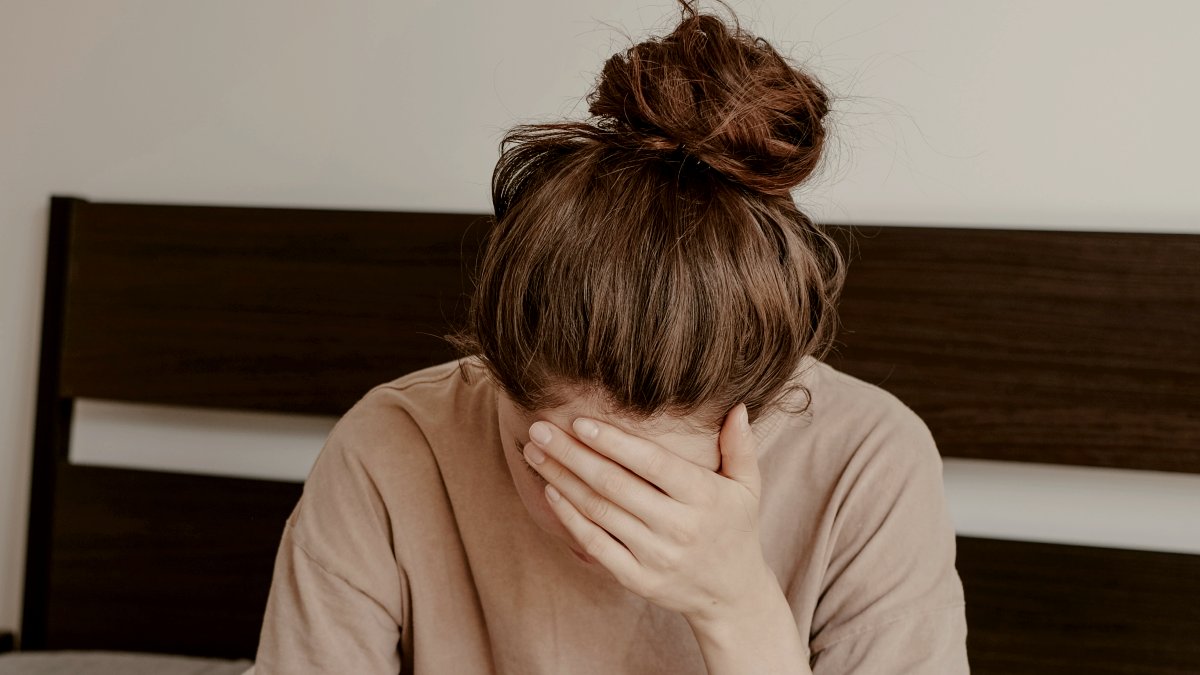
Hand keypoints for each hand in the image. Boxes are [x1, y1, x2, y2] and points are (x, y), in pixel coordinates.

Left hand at [523, 403, 779, 625]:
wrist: (732, 595)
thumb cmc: (735, 528)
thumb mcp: (747, 487)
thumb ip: (740, 447)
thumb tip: (738, 407)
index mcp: (704, 497)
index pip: (652, 463)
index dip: (614, 442)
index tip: (579, 421)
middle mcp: (679, 527)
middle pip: (614, 484)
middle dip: (572, 454)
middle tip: (540, 429)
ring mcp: (656, 556)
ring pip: (598, 511)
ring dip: (562, 479)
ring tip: (536, 452)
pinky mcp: (637, 579)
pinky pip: (595, 544)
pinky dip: (569, 517)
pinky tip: (550, 491)